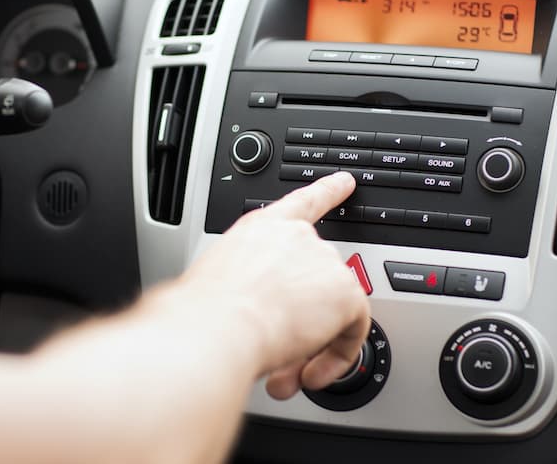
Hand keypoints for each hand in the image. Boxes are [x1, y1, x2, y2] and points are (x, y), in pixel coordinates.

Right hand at [179, 171, 369, 398]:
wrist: (216, 326)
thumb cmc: (202, 312)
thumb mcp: (215, 285)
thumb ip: (237, 291)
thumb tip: (236, 318)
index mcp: (260, 229)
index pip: (302, 203)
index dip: (328, 191)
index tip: (345, 182)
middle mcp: (296, 238)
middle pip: (315, 277)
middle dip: (298, 320)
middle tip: (276, 353)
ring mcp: (323, 262)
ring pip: (331, 308)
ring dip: (309, 346)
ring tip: (283, 373)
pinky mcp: (344, 292)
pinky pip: (354, 328)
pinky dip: (338, 356)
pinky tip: (314, 373)